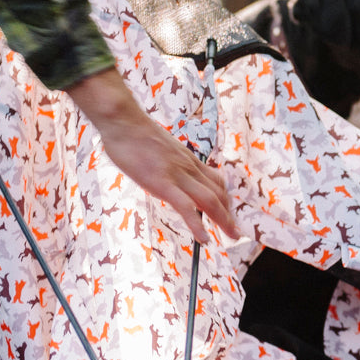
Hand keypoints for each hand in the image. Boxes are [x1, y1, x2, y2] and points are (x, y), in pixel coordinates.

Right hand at [66, 67, 239, 242]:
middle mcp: (188, 167)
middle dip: (229, 213)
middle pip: (217, 192)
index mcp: (187, 159)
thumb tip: (162, 168)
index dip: (224, 198)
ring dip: (223, 220)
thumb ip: (166, 160)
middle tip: (236, 231)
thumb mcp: (158, 147)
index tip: (228, 211)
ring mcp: (177, 175)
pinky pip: (186, 207)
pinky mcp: (163, 183)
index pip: (214, 180)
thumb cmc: (134, 133)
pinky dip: (197, 224)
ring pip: (209, 200)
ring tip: (232, 236)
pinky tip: (203, 239)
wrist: (123, 121)